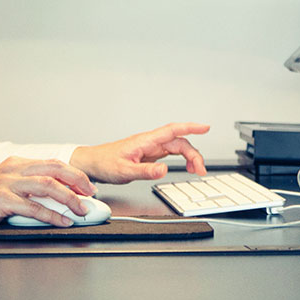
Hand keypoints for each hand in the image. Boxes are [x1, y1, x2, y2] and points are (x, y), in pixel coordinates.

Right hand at [0, 156, 94, 238]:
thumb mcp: (4, 189)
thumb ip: (26, 190)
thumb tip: (55, 199)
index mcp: (14, 164)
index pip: (52, 163)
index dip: (74, 174)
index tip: (87, 186)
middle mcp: (12, 169)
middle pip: (54, 169)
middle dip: (78, 182)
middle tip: (91, 196)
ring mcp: (6, 183)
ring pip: (47, 186)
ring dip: (69, 199)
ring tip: (80, 211)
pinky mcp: (0, 201)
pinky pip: (32, 207)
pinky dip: (51, 215)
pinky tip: (61, 222)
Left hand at [69, 122, 209, 182]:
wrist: (94, 163)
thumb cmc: (106, 163)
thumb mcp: (124, 171)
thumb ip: (145, 171)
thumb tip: (164, 169)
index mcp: (145, 141)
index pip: (172, 130)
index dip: (190, 127)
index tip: (205, 127)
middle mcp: (150, 142)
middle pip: (179, 142)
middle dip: (194, 154)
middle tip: (201, 170)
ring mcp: (151, 147)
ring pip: (177, 147)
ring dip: (190, 157)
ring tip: (196, 170)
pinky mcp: (150, 154)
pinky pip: (171, 153)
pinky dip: (182, 159)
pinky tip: (185, 167)